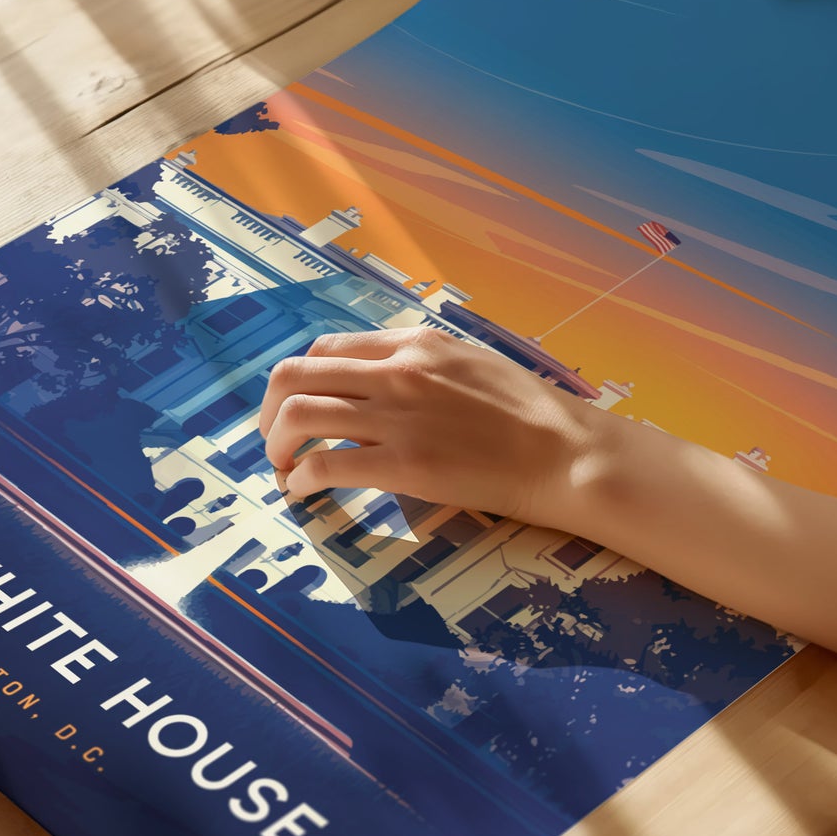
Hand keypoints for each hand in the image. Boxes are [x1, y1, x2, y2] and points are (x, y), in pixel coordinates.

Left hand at [258, 328, 610, 522]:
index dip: (300, 380)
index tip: (296, 406)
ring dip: (277, 444)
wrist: (566, 452)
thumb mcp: (471, 362)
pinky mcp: (403, 465)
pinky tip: (304, 491)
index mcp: (414, 344)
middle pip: (296, 375)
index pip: (327, 348)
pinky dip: (301, 478)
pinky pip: (325, 464)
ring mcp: (397, 417)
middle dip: (270, 410)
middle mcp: (397, 371)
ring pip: (298, 414)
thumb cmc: (529, 413)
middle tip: (275, 439)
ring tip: (283, 468)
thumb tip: (383, 376)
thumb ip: (422, 363)